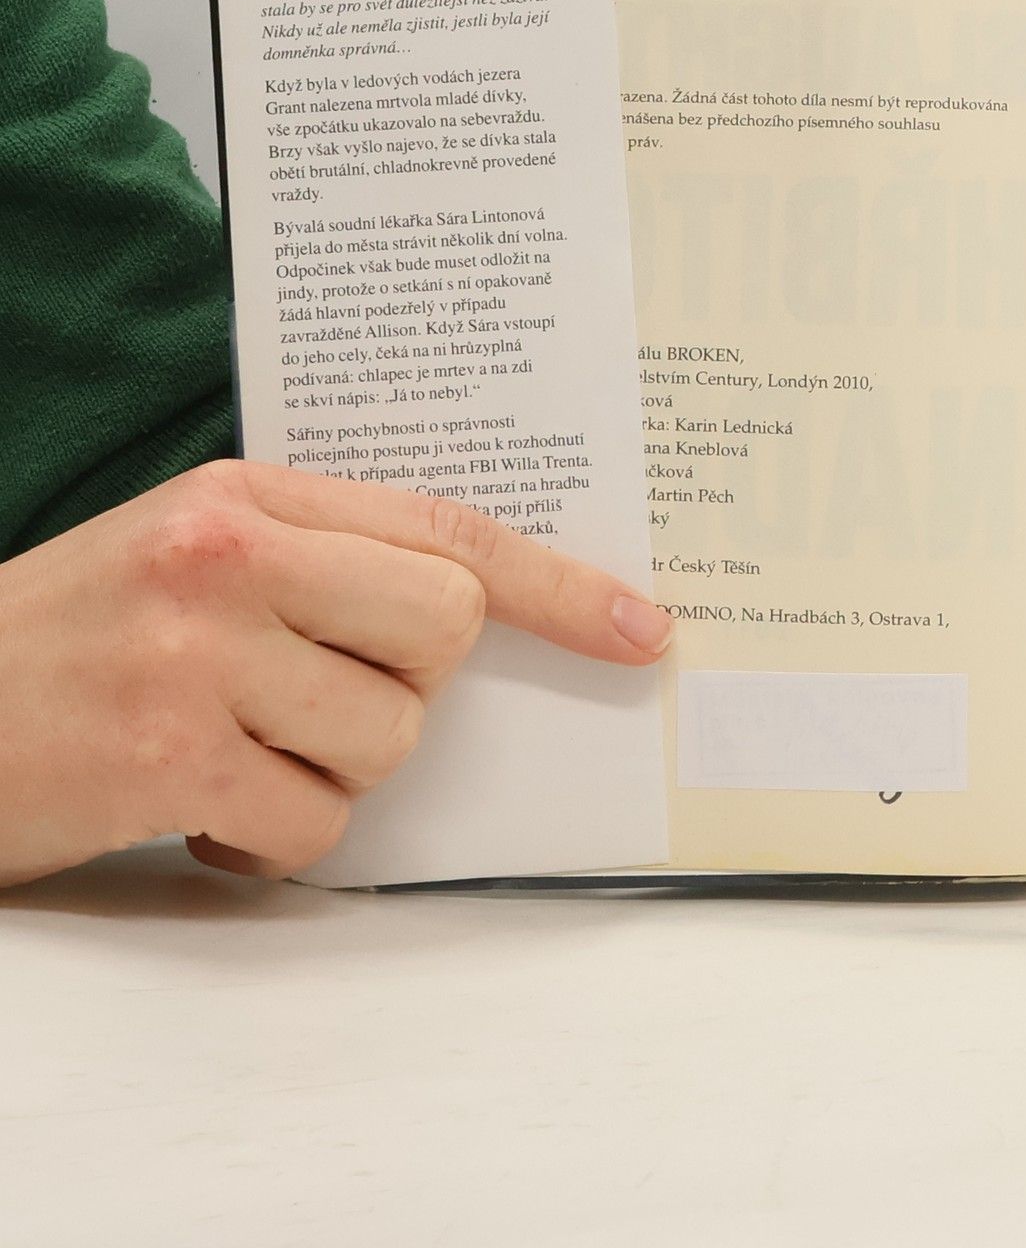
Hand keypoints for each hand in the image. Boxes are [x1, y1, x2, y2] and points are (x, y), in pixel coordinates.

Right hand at [0, 459, 671, 884]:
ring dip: (327, 769)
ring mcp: (196, 658)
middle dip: (406, 684)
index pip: (447, 527)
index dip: (559, 585)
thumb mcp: (193, 554)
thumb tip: (469, 613)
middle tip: (314, 692)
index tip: (639, 629)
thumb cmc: (75, 635)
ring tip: (232, 748)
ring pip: (388, 738)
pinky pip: (314, 822)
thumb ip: (322, 557)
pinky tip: (199, 809)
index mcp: (248, 497)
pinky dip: (269, 839)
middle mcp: (230, 560)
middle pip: (446, 631)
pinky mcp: (166, 758)